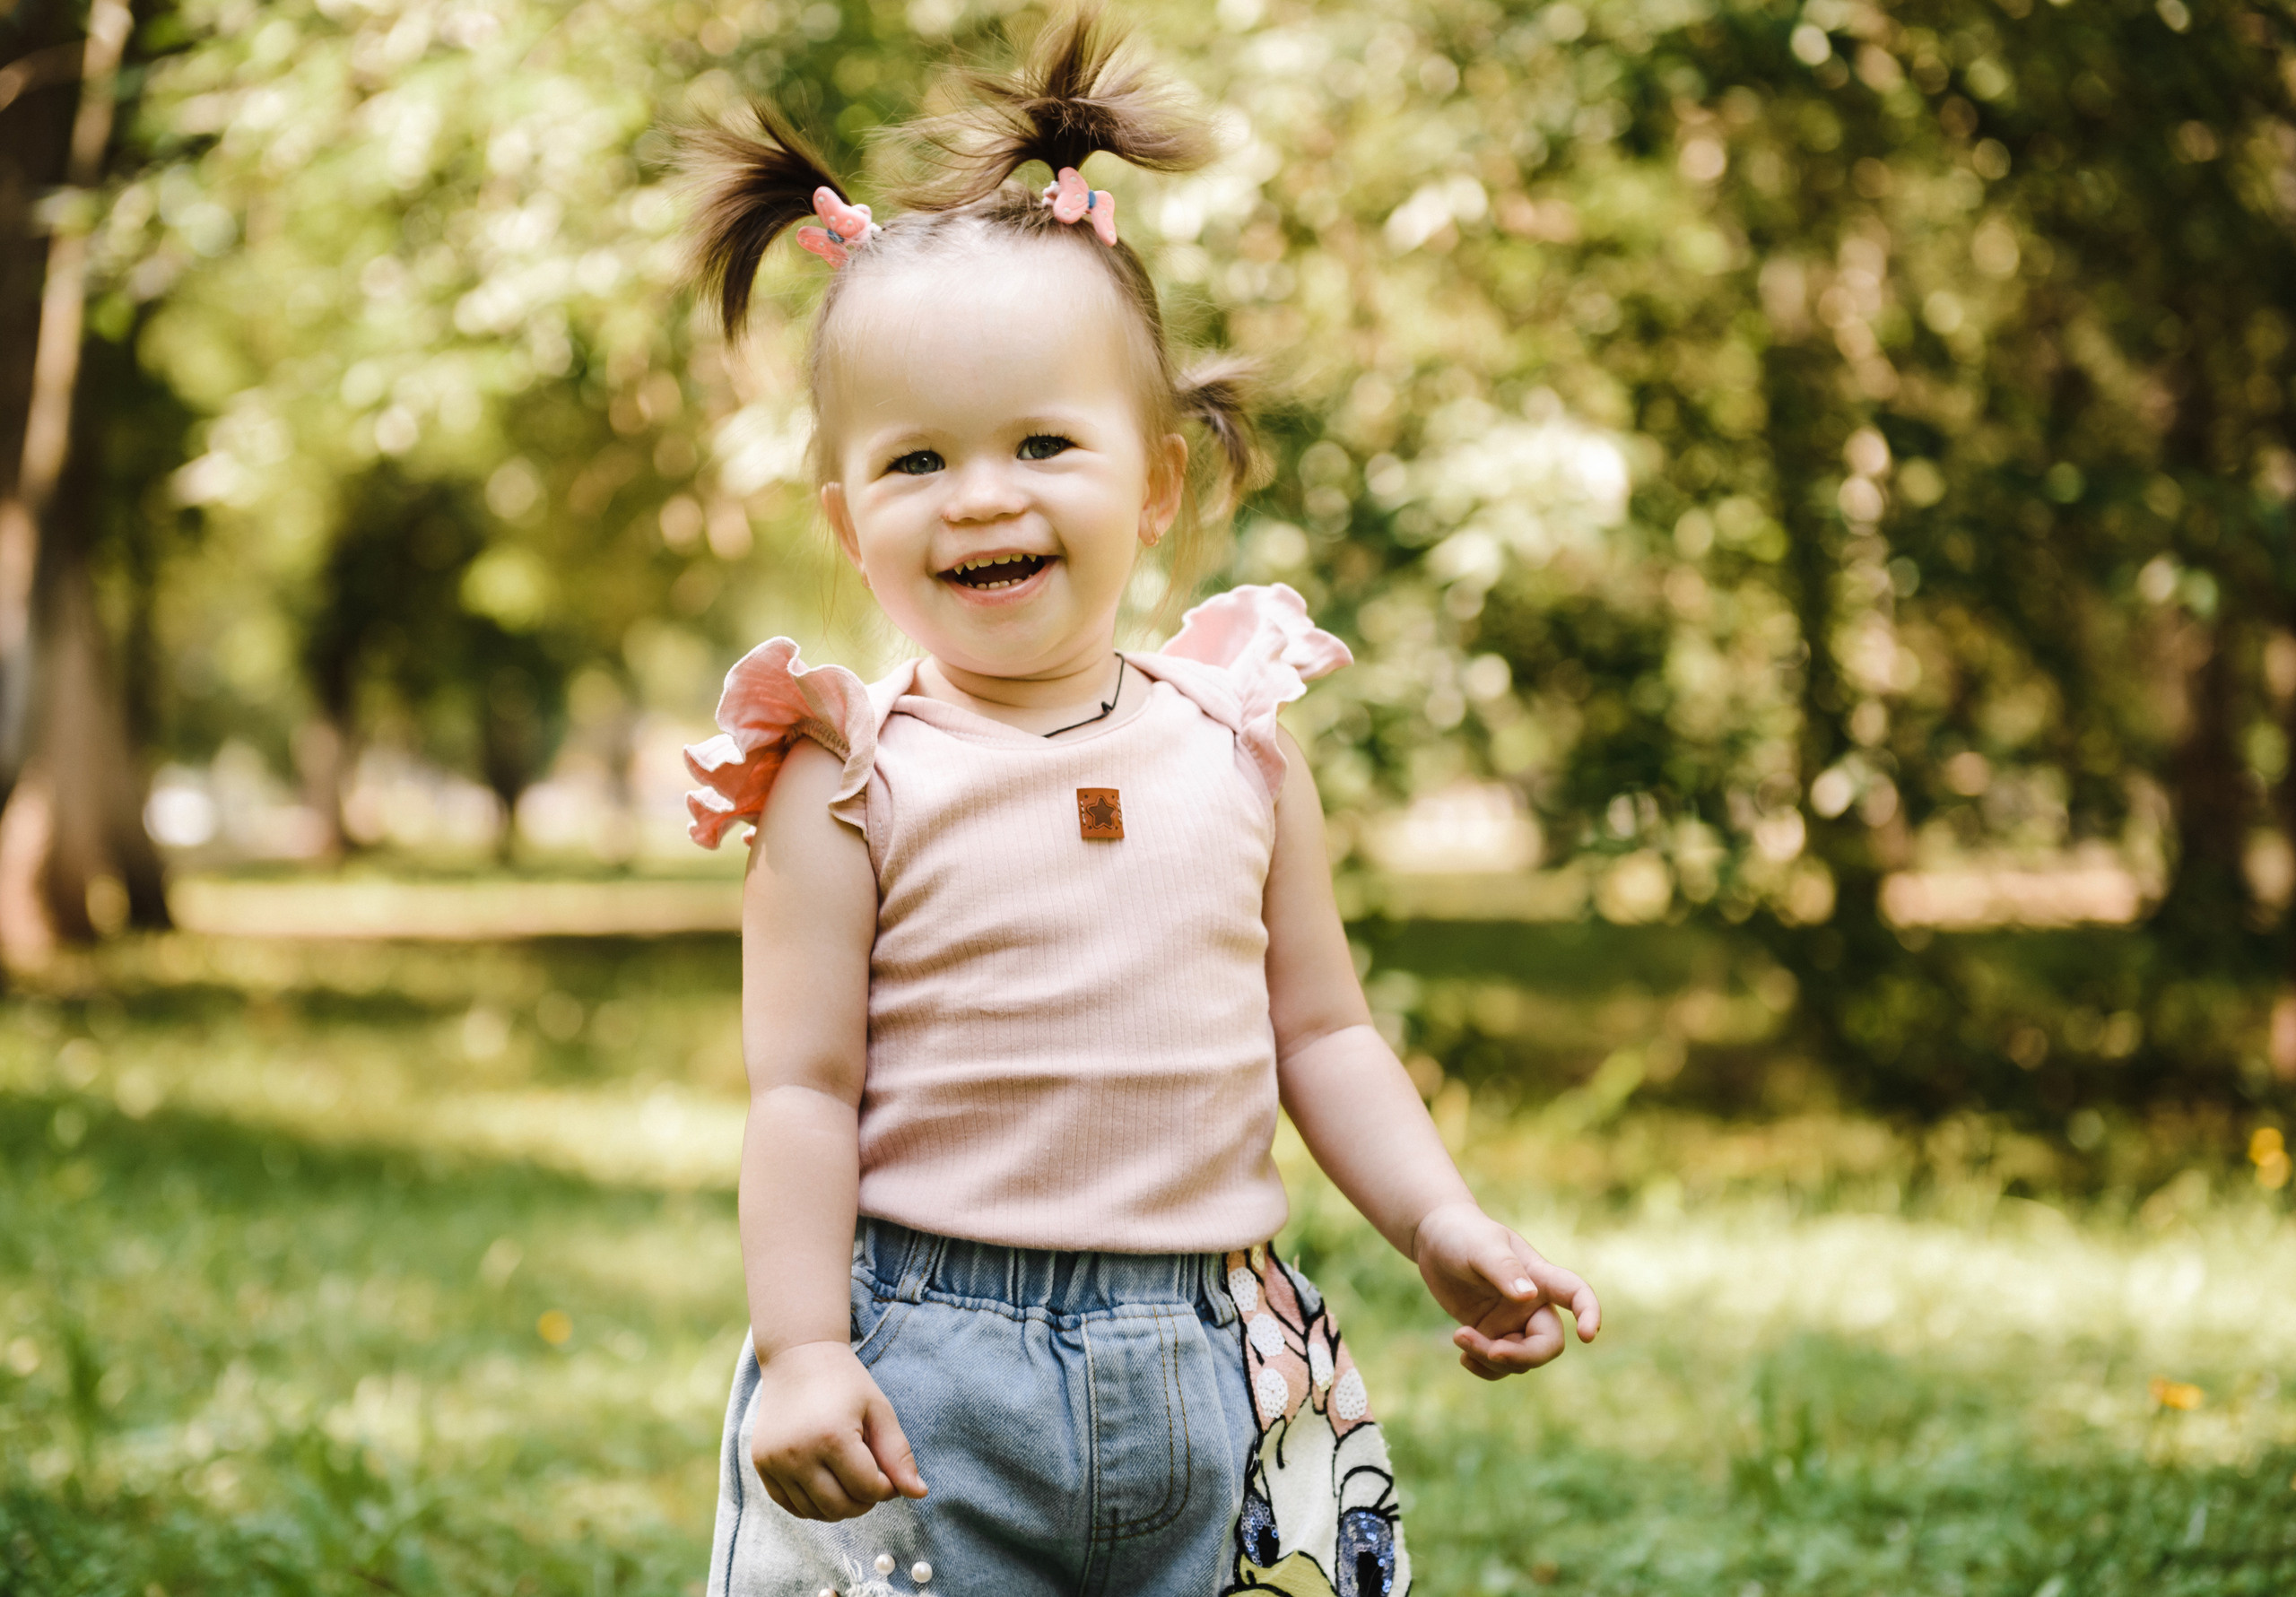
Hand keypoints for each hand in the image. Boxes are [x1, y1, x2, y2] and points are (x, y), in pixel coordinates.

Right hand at [748, 1339, 927, 1519]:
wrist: (797, 1358)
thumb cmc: (845, 1383)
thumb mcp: (878, 1411)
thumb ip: (898, 1455)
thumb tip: (920, 1494)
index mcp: (832, 1437)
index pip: (868, 1489)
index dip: (887, 1487)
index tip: (889, 1470)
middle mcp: (798, 1454)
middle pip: (841, 1507)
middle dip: (865, 1500)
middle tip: (870, 1477)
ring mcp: (775, 1462)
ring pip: (816, 1512)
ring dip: (840, 1505)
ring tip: (848, 1476)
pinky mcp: (761, 1465)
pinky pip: (791, 1506)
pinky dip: (813, 1504)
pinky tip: (826, 1482)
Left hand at [1412, 1201, 1600, 1380]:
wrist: (1435, 1240)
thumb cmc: (1463, 1234)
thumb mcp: (1481, 1247)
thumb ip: (1504, 1269)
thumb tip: (1528, 1297)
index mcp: (1539, 1276)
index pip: (1576, 1294)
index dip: (1589, 1314)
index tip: (1586, 1335)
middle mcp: (1532, 1304)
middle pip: (1548, 1344)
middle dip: (1523, 1356)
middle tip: (1492, 1352)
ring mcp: (1512, 1322)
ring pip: (1520, 1359)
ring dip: (1492, 1359)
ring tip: (1459, 1336)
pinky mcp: (1491, 1333)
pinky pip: (1499, 1364)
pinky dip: (1485, 1367)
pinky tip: (1463, 1356)